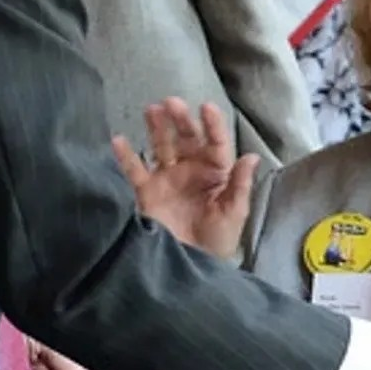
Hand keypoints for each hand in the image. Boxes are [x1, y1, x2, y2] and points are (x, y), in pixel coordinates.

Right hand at [113, 97, 256, 258]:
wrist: (191, 266)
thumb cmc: (218, 239)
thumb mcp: (234, 213)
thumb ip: (240, 185)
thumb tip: (252, 157)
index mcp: (215, 170)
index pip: (215, 142)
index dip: (212, 124)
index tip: (206, 107)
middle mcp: (191, 168)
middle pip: (186, 138)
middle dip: (180, 120)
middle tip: (172, 103)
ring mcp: (167, 177)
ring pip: (162, 146)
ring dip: (157, 128)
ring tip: (152, 110)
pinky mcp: (148, 191)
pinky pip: (135, 170)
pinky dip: (126, 156)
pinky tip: (118, 140)